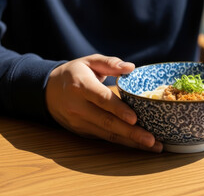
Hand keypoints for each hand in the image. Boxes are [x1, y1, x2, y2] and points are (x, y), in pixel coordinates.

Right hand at [45, 54, 162, 151]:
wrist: (47, 91)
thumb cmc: (74, 73)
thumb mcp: (89, 61)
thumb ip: (110, 62)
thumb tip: (131, 67)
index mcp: (81, 85)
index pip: (101, 99)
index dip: (118, 110)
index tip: (134, 118)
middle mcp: (78, 106)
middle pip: (107, 122)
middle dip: (131, 133)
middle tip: (151, 140)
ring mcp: (79, 122)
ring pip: (107, 134)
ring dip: (131, 142)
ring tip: (152, 146)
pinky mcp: (82, 132)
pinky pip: (104, 138)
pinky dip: (123, 142)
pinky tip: (139, 144)